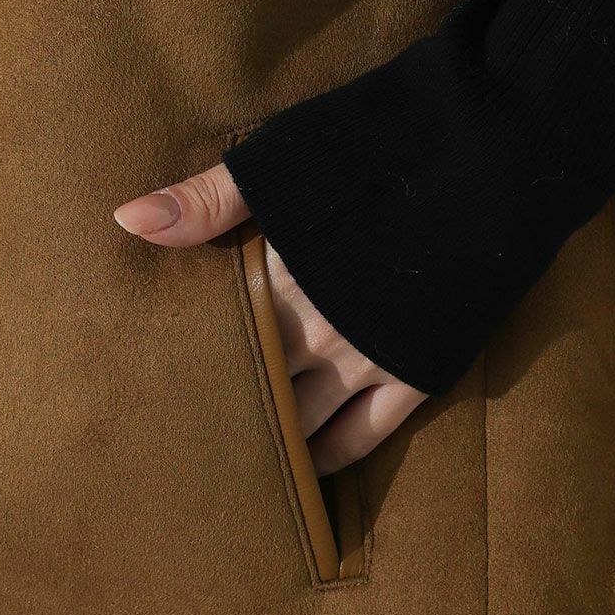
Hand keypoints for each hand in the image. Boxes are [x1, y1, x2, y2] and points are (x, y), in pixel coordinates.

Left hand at [113, 162, 426, 475]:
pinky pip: (364, 435)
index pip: (213, 343)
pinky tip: (307, 468)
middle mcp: (315, 330)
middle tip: (183, 446)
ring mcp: (367, 358)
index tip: (152, 393)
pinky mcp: (416, 372)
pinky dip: (331, 456)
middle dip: (219, 412)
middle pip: (251, 389)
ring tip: (234, 465)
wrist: (488, 159)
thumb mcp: (284, 161)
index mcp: (275, 280)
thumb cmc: (380, 147)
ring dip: (269, 441)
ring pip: (301, 422)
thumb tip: (125, 220)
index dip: (183, 369)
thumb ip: (206, 199)